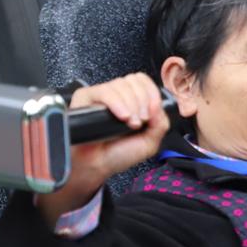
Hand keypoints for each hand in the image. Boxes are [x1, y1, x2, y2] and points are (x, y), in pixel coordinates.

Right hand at [36, 73, 169, 225]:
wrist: (97, 166)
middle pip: (134, 81)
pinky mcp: (86, 97)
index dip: (152, 94)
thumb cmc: (118, 154)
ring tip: (129, 124)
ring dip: (131, 105)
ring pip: (121, 85)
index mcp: (132, 101)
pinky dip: (117, 103)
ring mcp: (101, 95)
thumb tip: (157, 104)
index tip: (151, 113)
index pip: (144, 81)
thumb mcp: (150, 141)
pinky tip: (121, 117)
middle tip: (139, 122)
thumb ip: (160, 122)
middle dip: (142, 102)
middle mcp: (117, 95)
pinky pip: (104, 91)